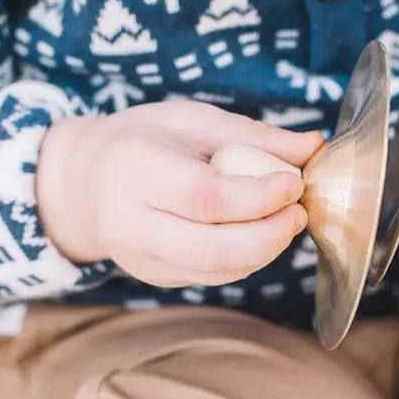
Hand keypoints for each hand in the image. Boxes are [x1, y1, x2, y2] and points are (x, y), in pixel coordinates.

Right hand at [36, 101, 322, 286]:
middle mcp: (132, 223)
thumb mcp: (192, 119)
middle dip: (269, 235)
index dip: (257, 196)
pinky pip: (211, 278)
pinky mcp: (156, 277)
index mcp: (137, 170)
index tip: (294, 181)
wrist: (85, 180)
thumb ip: (253, 135)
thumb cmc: (146, 140)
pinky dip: (247, 261)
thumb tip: (313, 146)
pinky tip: (263, 234)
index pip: (204, 197)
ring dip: (265, 251)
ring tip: (287, 219)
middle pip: (211, 248)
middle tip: (299, 211)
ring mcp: (140, 258)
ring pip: (215, 271)